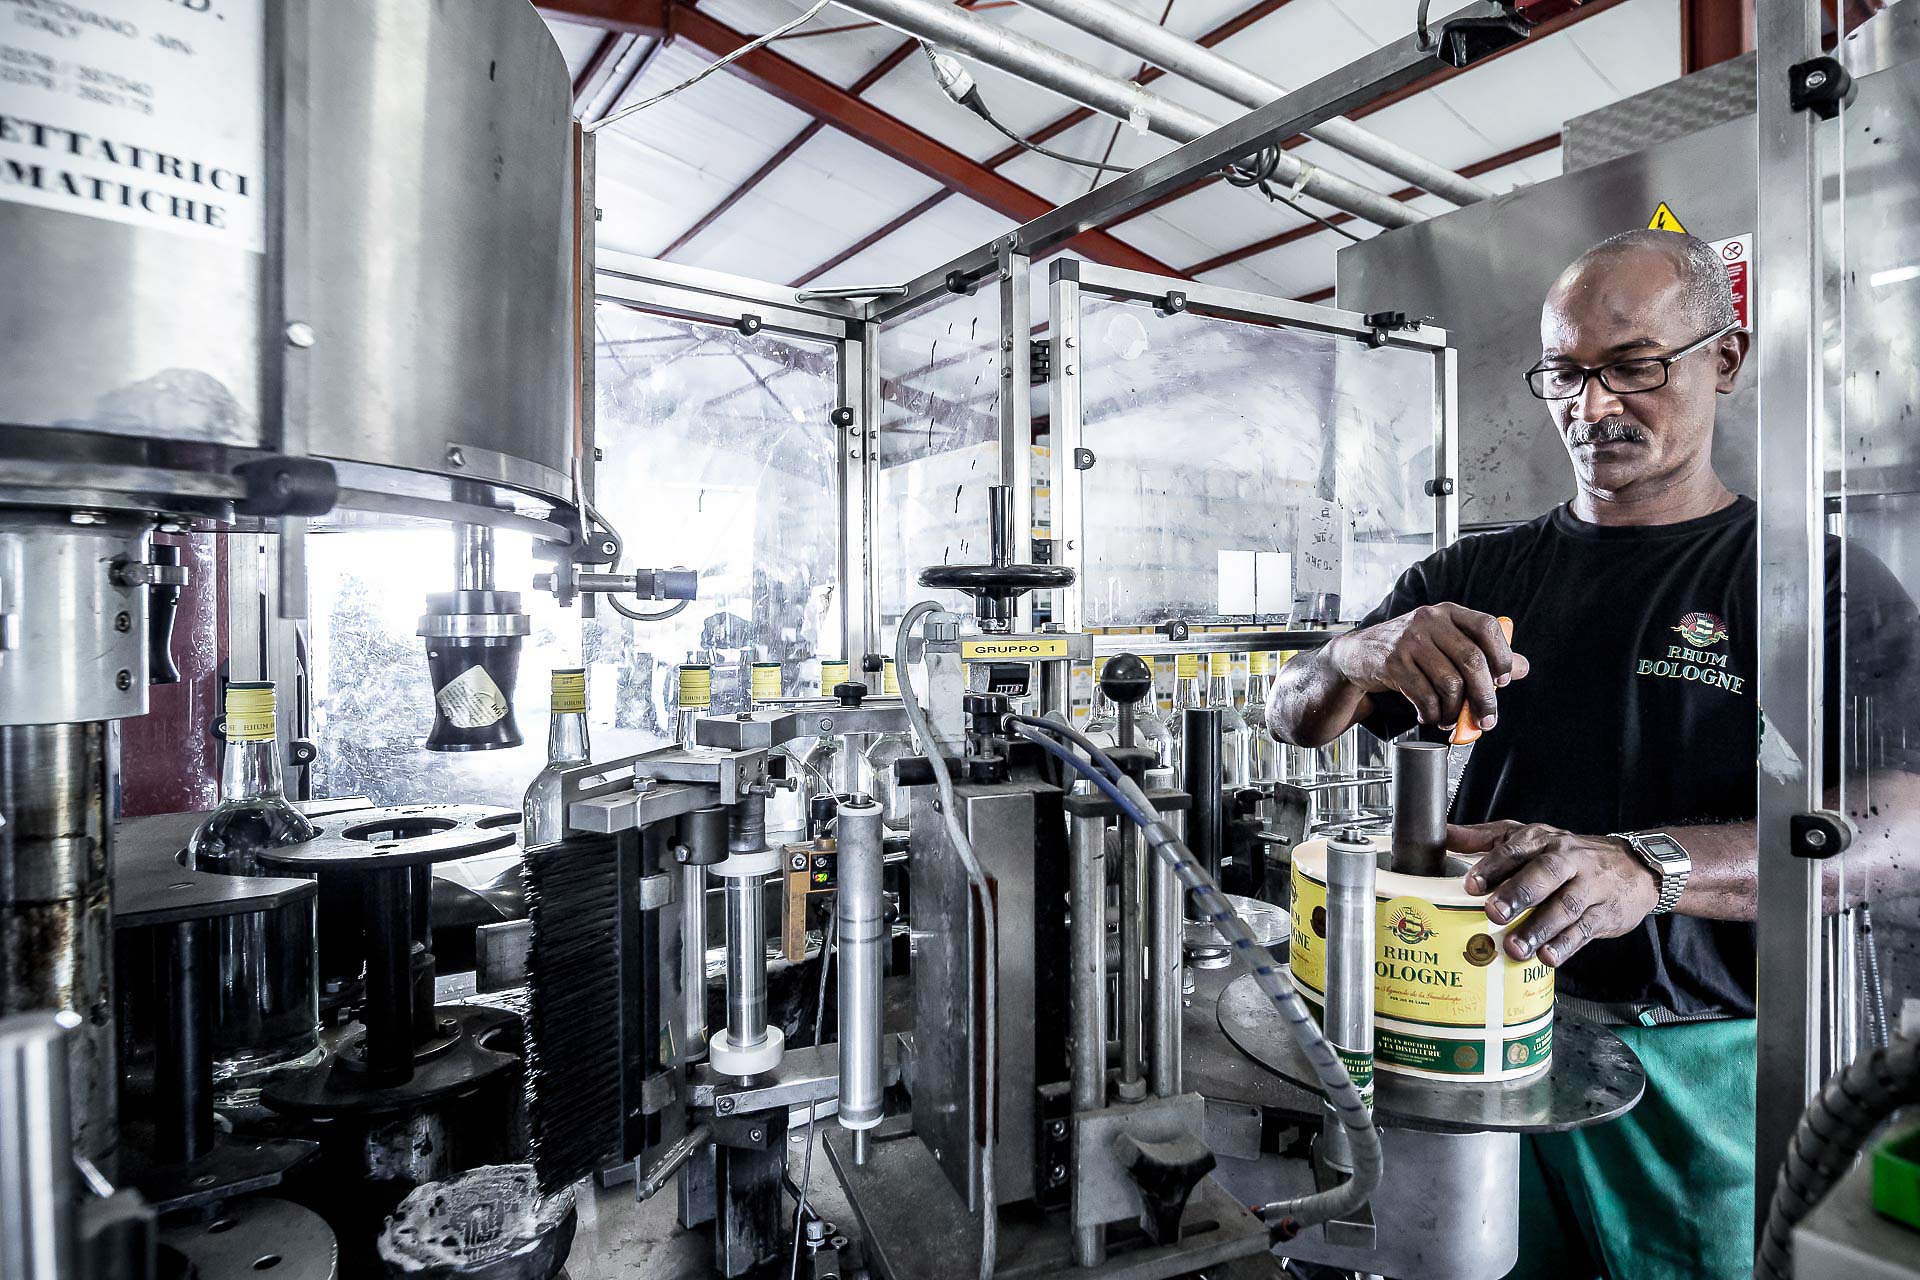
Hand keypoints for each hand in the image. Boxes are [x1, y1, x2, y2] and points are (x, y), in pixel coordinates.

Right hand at [1327, 604, 1528, 727]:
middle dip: (1484, 697)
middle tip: (1486, 719)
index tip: (1502, 681)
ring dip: (1455, 711)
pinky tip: (1430, 715)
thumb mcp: (1445, 644)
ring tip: (1451, 719)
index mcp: (1448, 612)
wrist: (1358, 653)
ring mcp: (1409, 640)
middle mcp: (1429, 620)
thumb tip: (1522, 668)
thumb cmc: (1409, 650)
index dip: (1501, 656)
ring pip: (1449, 682)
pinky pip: (1424, 695)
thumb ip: (1483, 653)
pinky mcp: (1392, 662)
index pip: (1486, 627)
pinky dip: (1432, 713)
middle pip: (1471, 660)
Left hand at [1448, 821, 1660, 965]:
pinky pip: (1583, 930)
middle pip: (1545, 874)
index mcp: (1542, 840)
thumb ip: (1483, 839)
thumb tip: (1442, 834)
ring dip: (1538, 928)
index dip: (1493, 866)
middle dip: (1519, 894)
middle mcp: (1568, 860)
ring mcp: (1589, 887)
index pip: (1516, 848)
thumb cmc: (1566, 854)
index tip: (1472, 885)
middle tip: (1494, 914)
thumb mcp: (1527, 838)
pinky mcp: (1603, 914)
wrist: (1633, 866)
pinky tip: (1547, 958)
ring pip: (1564, 907)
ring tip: (1514, 947)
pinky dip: (1565, 945)